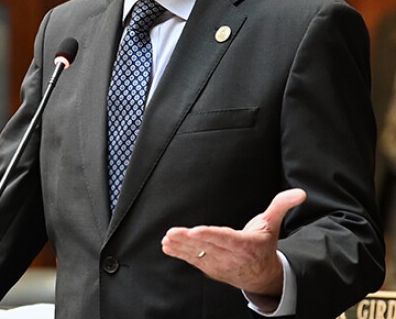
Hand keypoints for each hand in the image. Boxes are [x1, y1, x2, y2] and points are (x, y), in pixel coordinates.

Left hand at [161, 188, 306, 296]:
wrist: (263, 275)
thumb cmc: (264, 244)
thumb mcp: (273, 224)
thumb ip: (281, 206)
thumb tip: (300, 192)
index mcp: (247, 245)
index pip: (226, 239)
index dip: (210, 236)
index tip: (195, 231)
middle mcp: (232, 257)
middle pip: (208, 247)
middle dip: (189, 240)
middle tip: (172, 233)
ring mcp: (220, 265)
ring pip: (198, 255)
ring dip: (181, 247)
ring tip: (167, 239)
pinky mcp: (211, 269)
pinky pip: (194, 261)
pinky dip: (180, 254)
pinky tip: (168, 246)